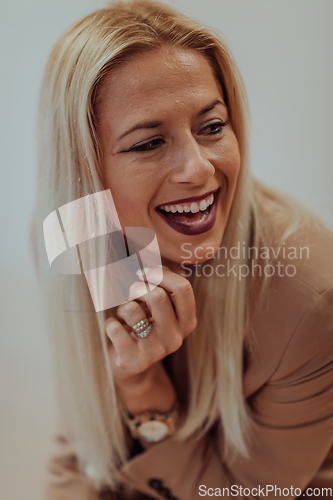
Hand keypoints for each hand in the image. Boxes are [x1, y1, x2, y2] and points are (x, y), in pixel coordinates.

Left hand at [105, 267, 196, 413]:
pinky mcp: (134, 359)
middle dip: (138, 288)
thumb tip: (149, 253)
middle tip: (131, 292)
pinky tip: (116, 330)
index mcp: (187, 322)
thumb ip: (161, 284)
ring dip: (123, 306)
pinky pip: (114, 327)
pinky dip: (110, 323)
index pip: (182, 288)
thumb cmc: (147, 326)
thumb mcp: (160, 308)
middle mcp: (175, 338)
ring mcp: (156, 351)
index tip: (145, 273)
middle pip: (157, 296)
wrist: (133, 366)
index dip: (161, 274)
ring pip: (132, 309)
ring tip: (126, 316)